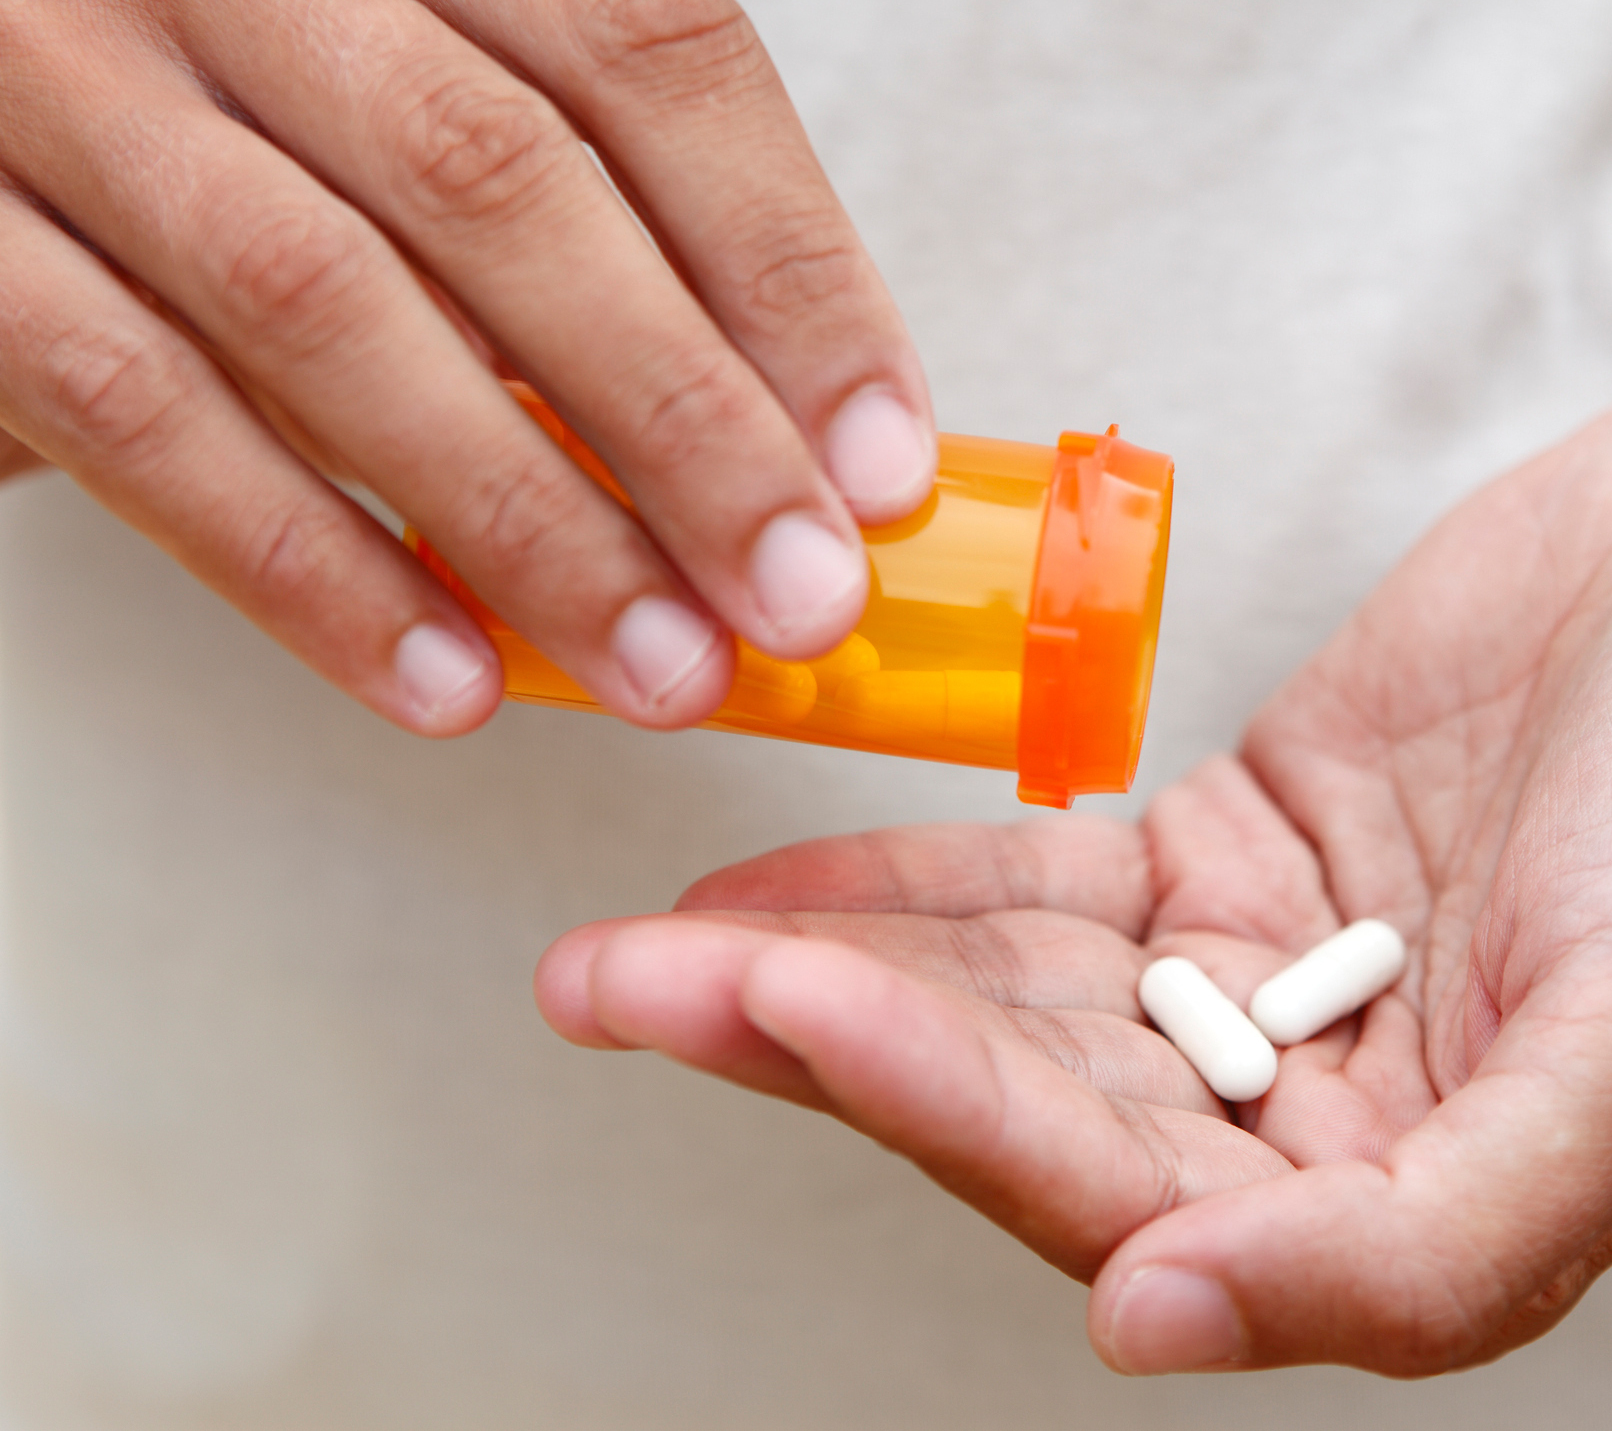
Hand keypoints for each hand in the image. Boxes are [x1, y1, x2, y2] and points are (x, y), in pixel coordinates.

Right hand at [0, 1, 931, 733]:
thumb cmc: (240, 61)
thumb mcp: (413, 53)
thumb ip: (568, 182)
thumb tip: (782, 409)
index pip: (646, 55)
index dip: (786, 268)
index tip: (876, 457)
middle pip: (504, 186)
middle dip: (682, 420)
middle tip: (799, 594)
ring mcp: (62, 72)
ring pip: (324, 304)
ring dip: (524, 519)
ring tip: (664, 666)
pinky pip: (135, 409)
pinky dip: (305, 563)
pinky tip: (448, 674)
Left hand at [536, 249, 1611, 1374]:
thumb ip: (1422, 1240)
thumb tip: (1156, 1323)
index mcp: (1411, 1211)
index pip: (1121, 1193)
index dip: (943, 1108)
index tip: (787, 1007)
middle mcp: (1315, 1117)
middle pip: (1020, 1099)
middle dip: (821, 1049)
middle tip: (625, 994)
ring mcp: (1262, 980)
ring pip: (1003, 995)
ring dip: (827, 967)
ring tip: (643, 953)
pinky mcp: (1232, 851)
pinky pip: (1039, 884)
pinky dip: (909, 882)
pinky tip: (777, 891)